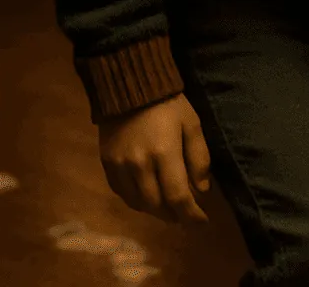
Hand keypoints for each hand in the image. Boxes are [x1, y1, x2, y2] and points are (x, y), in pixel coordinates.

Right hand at [99, 93, 212, 223]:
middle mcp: (140, 165)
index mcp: (165, 154)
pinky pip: (122, 193)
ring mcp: (120, 166)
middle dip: (175, 216)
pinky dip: (137, 201)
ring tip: (169, 209)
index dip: (191, 215)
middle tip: (186, 215)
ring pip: (138, 203)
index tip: (202, 222)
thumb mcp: (192, 124)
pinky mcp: (107, 164)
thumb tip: (201, 190)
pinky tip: (147, 198)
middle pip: (157, 206)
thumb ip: (199, 157)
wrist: (129, 85)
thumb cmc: (168, 104)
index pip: (179, 197)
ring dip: (156, 211)